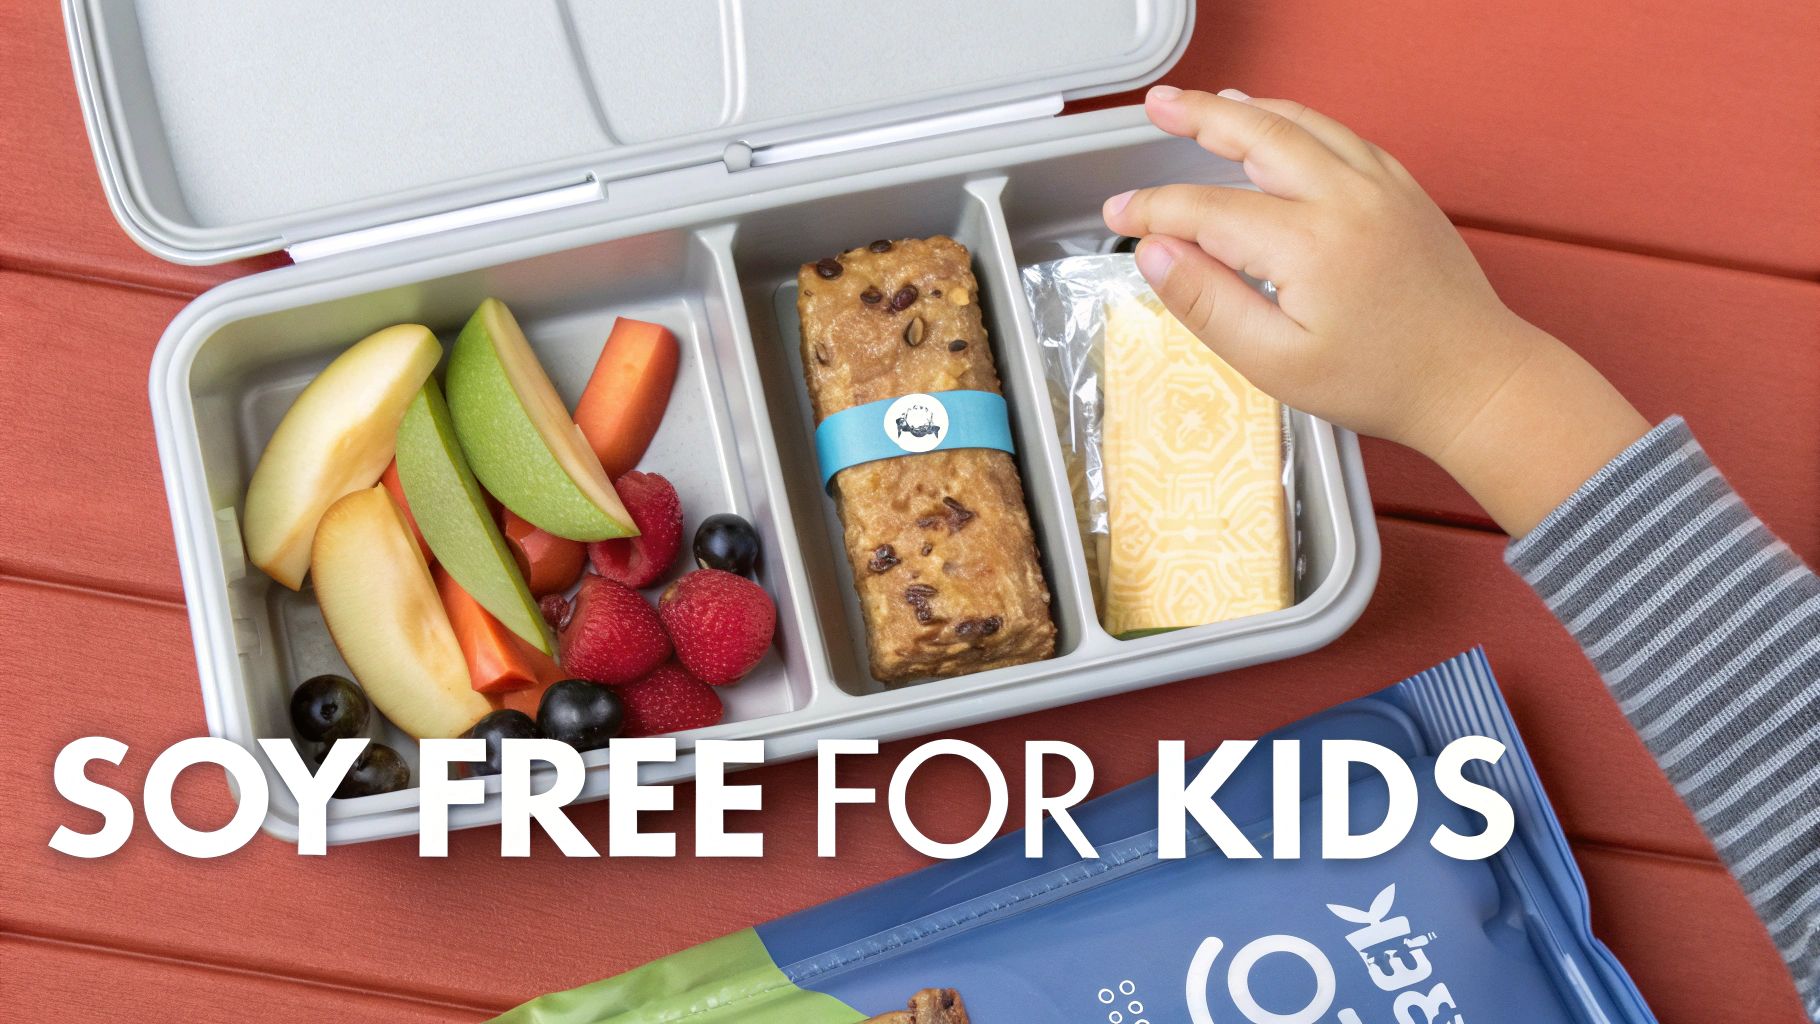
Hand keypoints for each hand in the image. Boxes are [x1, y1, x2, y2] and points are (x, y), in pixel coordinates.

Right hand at [1103, 86, 1649, 535]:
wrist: (1474, 380)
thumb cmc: (1379, 381)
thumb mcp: (1276, 362)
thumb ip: (1208, 303)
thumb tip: (1155, 254)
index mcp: (1308, 244)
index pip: (1205, 209)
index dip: (1153, 209)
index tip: (1118, 216)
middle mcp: (1345, 198)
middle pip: (1256, 134)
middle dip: (1199, 115)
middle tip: (1157, 105)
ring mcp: (1380, 186)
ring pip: (1302, 123)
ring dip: (1248, 108)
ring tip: (1207, 103)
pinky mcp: (1403, 189)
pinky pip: (1341, 135)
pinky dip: (1298, 120)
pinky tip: (1278, 124)